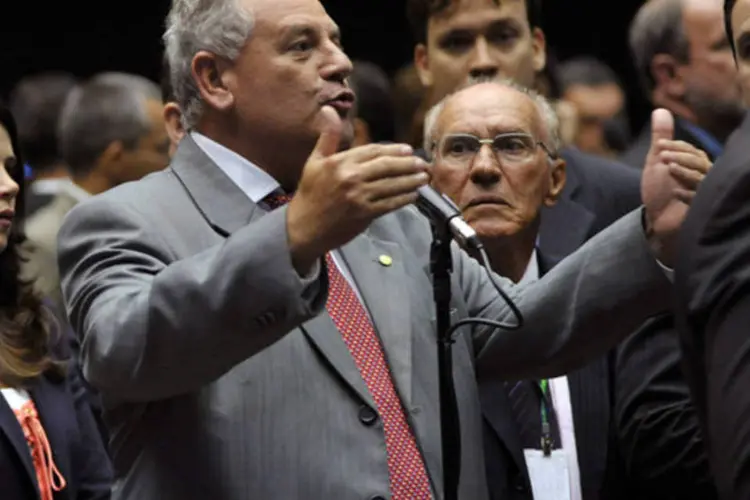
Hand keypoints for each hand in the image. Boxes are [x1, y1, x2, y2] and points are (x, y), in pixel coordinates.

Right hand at [287, 106, 429, 272]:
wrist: (303, 227)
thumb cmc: (310, 193)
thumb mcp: (314, 161)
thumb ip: (328, 136)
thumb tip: (329, 109)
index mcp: (340, 162)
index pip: (372, 151)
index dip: (393, 150)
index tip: (408, 150)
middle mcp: (351, 177)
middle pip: (386, 166)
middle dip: (408, 164)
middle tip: (422, 163)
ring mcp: (359, 196)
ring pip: (391, 185)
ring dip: (411, 181)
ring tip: (424, 177)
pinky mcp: (364, 214)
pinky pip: (389, 204)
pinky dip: (403, 199)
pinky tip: (413, 196)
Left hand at [641, 108, 711, 264]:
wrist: (658, 218)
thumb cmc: (659, 189)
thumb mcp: (656, 161)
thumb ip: (660, 137)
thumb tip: (659, 109)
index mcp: (695, 162)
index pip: (691, 150)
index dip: (676, 146)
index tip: (659, 146)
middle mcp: (703, 175)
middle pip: (700, 161)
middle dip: (681, 157)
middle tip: (662, 157)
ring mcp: (703, 192)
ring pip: (702, 177)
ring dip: (684, 172)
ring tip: (668, 169)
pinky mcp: (699, 209)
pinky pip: (699, 199)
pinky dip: (687, 195)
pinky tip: (675, 192)